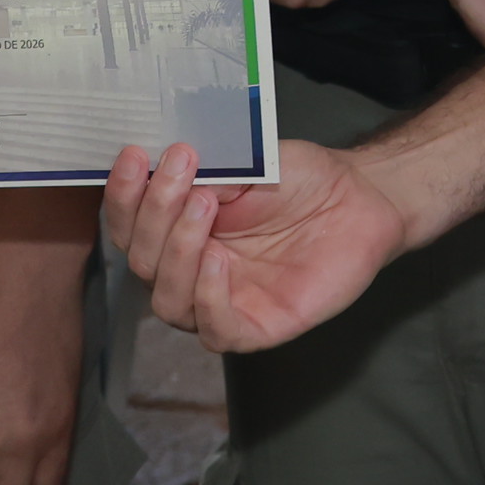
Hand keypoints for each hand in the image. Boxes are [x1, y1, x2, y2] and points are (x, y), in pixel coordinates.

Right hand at [107, 138, 408, 354]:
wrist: (360, 197)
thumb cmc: (302, 179)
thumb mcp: (248, 163)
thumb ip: (208, 175)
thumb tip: (164, 172)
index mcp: (178, 231)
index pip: (130, 226)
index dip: (124, 195)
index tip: (133, 154)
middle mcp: (191, 270)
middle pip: (143, 262)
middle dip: (155, 212)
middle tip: (182, 166)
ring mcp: (221, 302)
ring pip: (169, 301)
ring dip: (178, 251)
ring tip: (204, 205)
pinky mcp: (257, 327)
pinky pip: (216, 329)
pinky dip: (208, 296)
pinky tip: (217, 259)